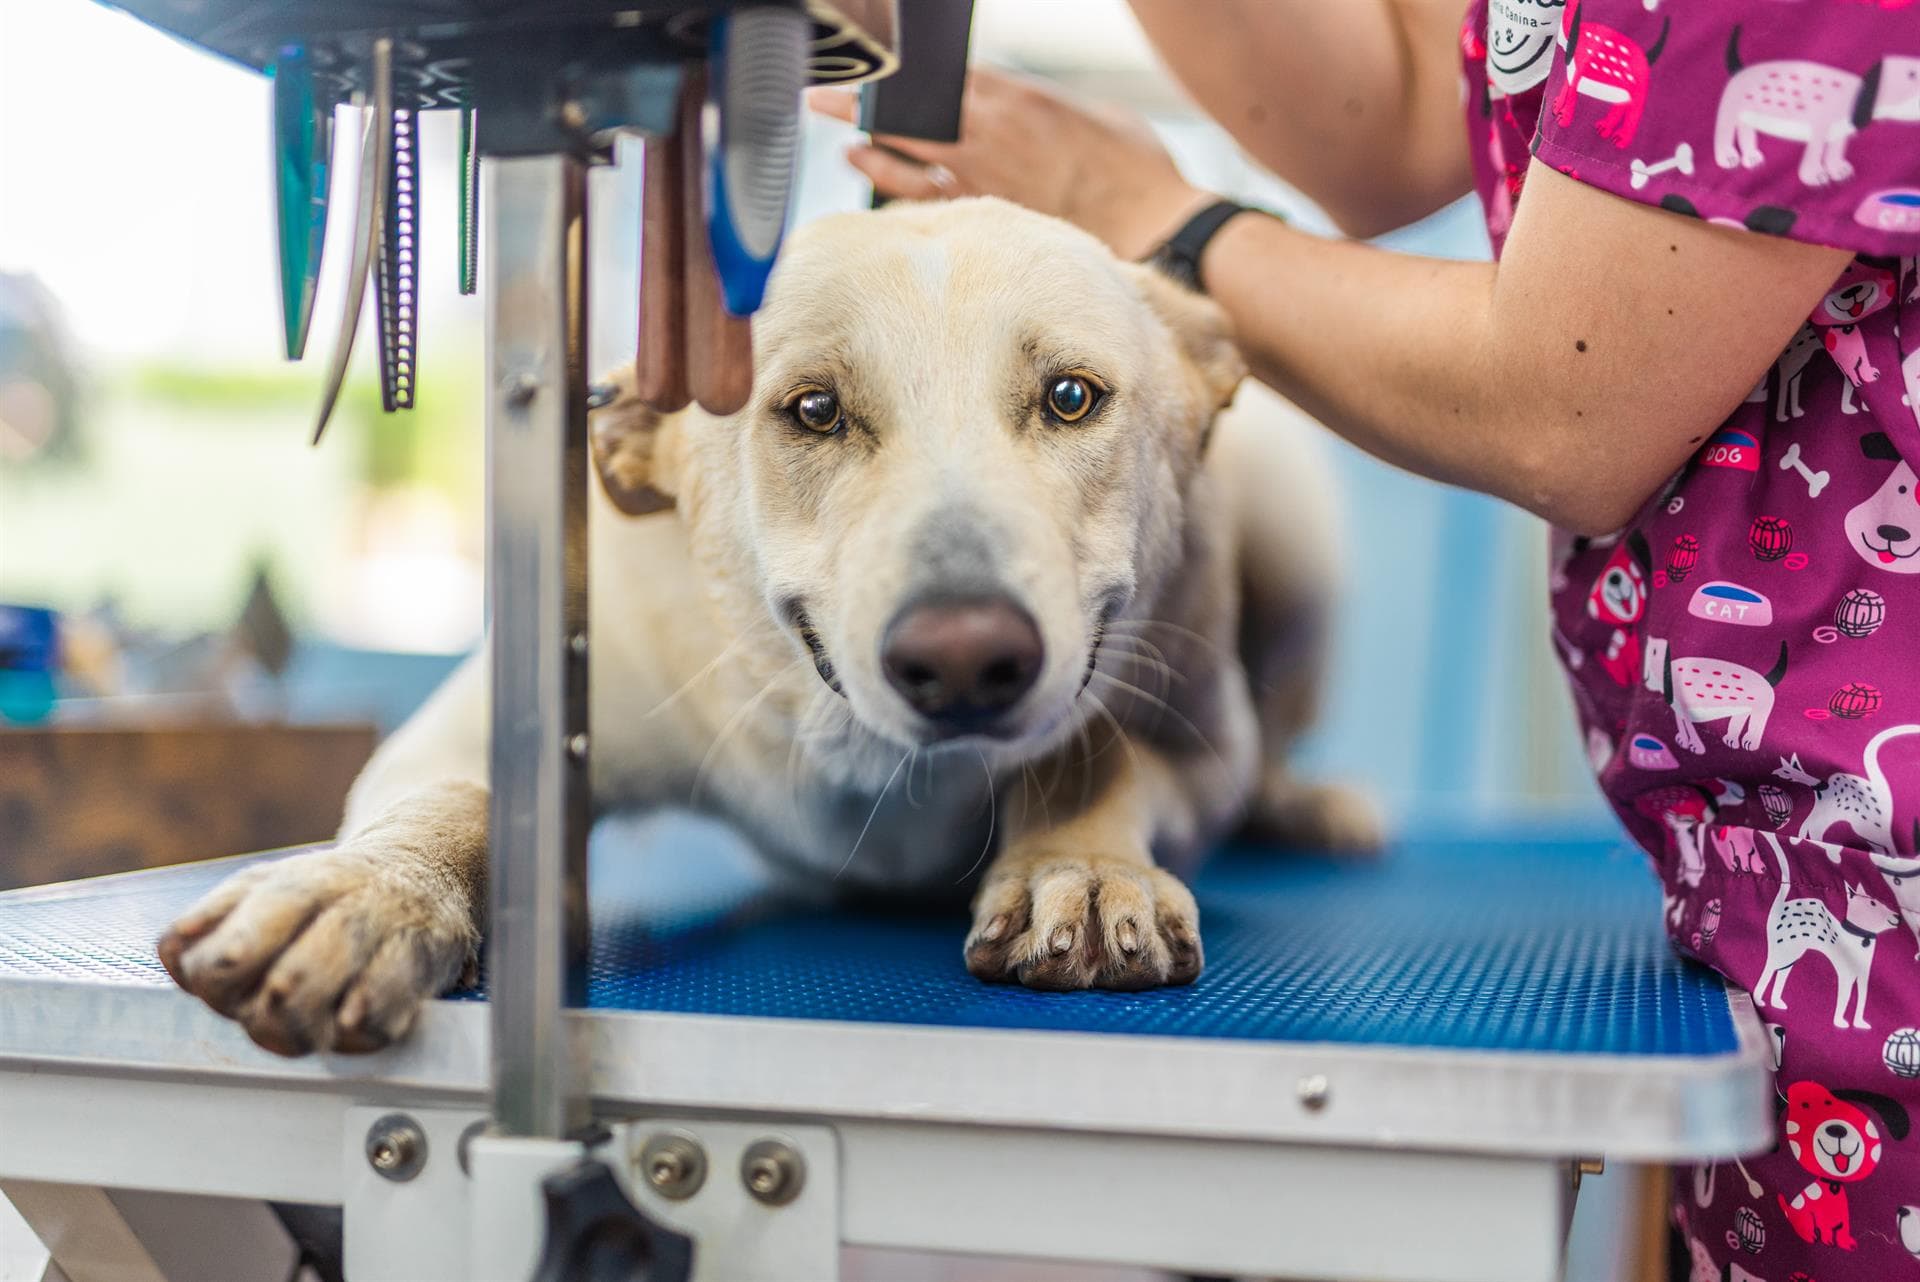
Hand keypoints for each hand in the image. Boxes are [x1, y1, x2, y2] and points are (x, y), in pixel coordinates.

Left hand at [808, 67, 1210, 260]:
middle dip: (865, 96)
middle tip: (825, 88)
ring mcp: (985, 172)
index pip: (950, 74)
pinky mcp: (985, 211)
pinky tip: (862, 161)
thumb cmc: (1134, 169)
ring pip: (906, 145)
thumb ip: (1048, 106)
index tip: (879, 64)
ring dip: (864, 131)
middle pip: (913, 105)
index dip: (908, 70)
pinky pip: (923, 191)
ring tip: (832, 119)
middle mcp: (993, 130)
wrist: (1155, 223)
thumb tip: (1021, 108)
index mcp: (1020, 97)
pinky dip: (887, 174)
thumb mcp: (1098, 113)